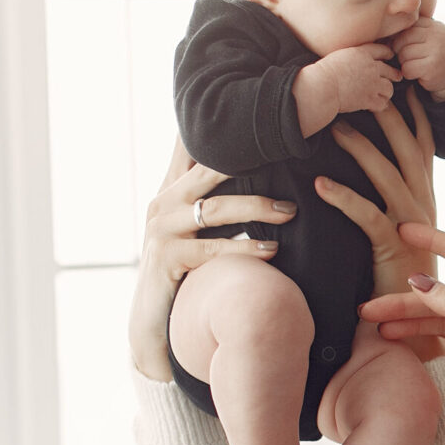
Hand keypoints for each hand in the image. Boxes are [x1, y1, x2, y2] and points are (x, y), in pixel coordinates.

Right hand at [131, 138, 296, 379]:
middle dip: (252, 166)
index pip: (198, 153)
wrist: (152, 320)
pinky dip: (245, 248)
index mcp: (173, 190)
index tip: (262, 124)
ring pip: (216, 209)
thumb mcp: (198, 229)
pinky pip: (213, 249)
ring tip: (290, 212)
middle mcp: (163, 203)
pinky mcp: (167, 258)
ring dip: (257, 209)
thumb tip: (261, 178)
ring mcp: (162, 230)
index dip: (225, 138)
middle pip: (211, 173)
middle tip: (292, 163)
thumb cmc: (184, 269)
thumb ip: (218, 202)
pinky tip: (272, 250)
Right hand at [295, 44, 400, 135]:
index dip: (388, 53)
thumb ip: (350, 57)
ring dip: (386, 92)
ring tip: (383, 95)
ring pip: (389, 88)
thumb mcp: (338, 55)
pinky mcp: (369, 99)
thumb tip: (351, 61)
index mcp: (362, 53)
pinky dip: (379, 106)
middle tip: (397, 77)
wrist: (322, 85)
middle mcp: (371, 68)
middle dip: (394, 74)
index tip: (390, 56)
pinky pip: (382, 104)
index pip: (381, 50)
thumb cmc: (322, 70)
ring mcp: (372, 84)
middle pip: (390, 71)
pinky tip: (373, 106)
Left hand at [311, 93, 444, 344]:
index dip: (414, 112)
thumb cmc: (404, 281)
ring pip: (386, 174)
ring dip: (358, 148)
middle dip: (386, 114)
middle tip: (363, 83)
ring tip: (331, 126)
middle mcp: (424, 205)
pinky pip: (366, 215)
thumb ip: (392, 204)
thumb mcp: (404, 235)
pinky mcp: (393, 246)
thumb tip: (372, 178)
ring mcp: (411, 224)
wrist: (421, 327)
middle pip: (407, 148)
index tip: (401, 81)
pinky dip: (343, 198)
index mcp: (427, 197)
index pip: (423, 145)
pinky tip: (319, 184)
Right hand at [359, 224, 444, 433]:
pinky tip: (400, 339)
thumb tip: (418, 280)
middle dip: (403, 297)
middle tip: (368, 306)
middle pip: (438, 289)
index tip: (400, 229)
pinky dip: (425, 335)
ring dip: (409, 319)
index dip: (429, 238)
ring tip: (375, 328)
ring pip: (438, 314)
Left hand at [390, 18, 444, 100]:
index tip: (408, 46)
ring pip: (404, 55)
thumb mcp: (423, 36)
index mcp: (432, 24)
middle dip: (401, 51)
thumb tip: (378, 26)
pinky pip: (408, 69)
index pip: (404, 27)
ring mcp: (437, 50)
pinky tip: (418, 72)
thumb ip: (408, 29)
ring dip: (405, 63)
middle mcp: (437, 34)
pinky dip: (409, 73)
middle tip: (412, 57)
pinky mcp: (433, 67)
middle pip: (402, 40)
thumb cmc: (430, 53)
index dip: (400, 39)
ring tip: (417, 64)